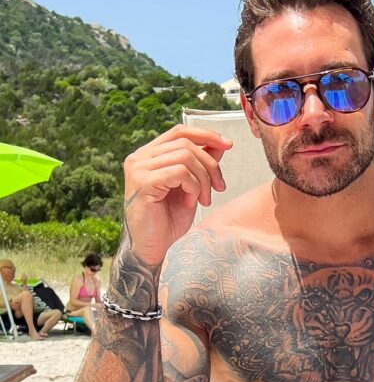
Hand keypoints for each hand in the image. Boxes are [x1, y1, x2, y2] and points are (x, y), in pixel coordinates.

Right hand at [122, 125, 232, 266]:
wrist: (154, 250)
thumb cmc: (168, 222)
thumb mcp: (191, 188)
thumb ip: (200, 164)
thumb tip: (220, 144)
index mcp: (148, 155)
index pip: (179, 131)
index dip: (206, 135)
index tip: (228, 145)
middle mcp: (139, 158)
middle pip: (186, 143)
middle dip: (210, 164)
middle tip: (219, 187)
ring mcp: (138, 169)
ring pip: (185, 156)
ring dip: (203, 179)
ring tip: (204, 200)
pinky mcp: (143, 182)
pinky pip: (179, 172)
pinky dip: (192, 187)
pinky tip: (190, 203)